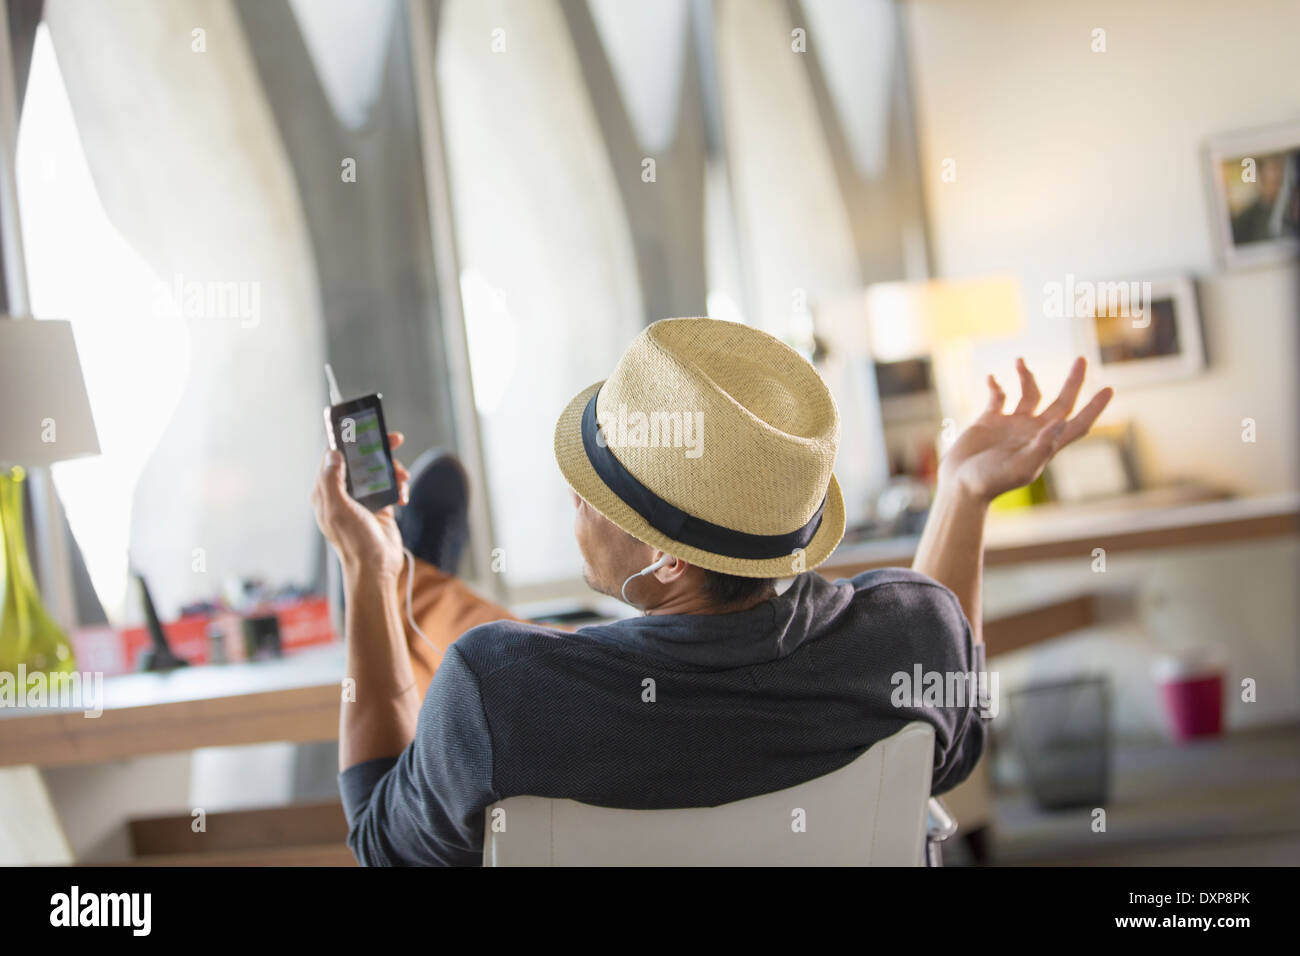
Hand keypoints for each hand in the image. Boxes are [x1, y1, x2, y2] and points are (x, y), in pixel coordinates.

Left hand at [310, 431, 410, 580]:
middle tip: (394, 439)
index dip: (348, 440)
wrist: (376, 568)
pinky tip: (403, 496)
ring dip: (392, 470)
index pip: (334, 457)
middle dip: (377, 450)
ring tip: (402, 477)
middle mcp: (342, 493)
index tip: (363, 427)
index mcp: (326, 492)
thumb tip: (333, 453)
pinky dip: (399, 487)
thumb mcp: (337, 508)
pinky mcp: (380, 507)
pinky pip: (390, 487)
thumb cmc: (354, 541)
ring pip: (378, 471)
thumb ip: (331, 479)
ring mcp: (362, 500)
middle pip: (359, 461)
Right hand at [940, 357, 1112, 504]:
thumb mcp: (1020, 467)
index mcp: (1046, 444)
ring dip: (1027, 377)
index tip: (1109, 389)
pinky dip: (996, 386)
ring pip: (1028, 394)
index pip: (1078, 423)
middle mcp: (1032, 431)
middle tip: (1081, 360)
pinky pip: (997, 398)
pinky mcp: (989, 422)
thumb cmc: (990, 482)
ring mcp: (1011, 425)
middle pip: (1061, 402)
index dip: (1094, 408)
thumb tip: (1060, 423)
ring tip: (1020, 361)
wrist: (960, 485)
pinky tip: (991, 379)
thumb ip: (1041, 447)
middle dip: (1072, 382)